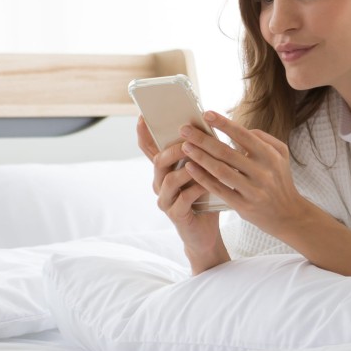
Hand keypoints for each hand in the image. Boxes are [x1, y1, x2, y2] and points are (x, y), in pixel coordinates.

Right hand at [136, 117, 225, 268]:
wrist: (206, 234)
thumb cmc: (204, 198)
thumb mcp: (200, 173)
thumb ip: (197, 155)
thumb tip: (205, 128)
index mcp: (163, 171)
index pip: (149, 149)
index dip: (144, 134)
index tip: (142, 117)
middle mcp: (159, 184)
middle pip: (158, 161)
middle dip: (173, 149)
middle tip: (188, 140)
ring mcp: (165, 200)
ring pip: (169, 180)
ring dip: (186, 169)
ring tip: (201, 161)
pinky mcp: (175, 215)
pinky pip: (183, 199)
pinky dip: (196, 189)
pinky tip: (208, 184)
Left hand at [176, 110, 315, 240]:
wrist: (288, 215)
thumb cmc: (279, 180)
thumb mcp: (280, 154)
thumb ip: (263, 138)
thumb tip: (239, 128)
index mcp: (270, 156)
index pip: (243, 135)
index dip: (224, 124)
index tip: (206, 114)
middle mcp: (262, 172)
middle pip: (227, 152)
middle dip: (203, 139)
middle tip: (185, 129)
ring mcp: (253, 190)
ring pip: (221, 171)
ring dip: (200, 157)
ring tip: (184, 146)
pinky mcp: (244, 206)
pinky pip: (219, 189)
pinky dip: (203, 178)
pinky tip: (190, 167)